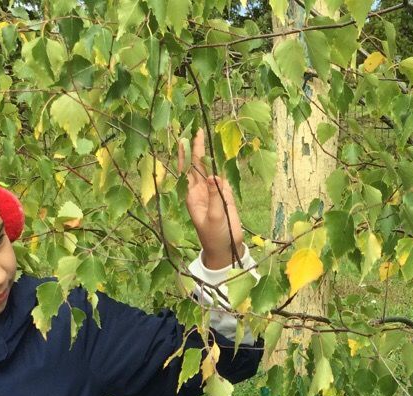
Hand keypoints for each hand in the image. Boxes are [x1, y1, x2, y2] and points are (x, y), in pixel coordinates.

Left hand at [179, 129, 243, 270]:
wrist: (226, 249)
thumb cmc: (214, 236)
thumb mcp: (214, 217)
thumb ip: (214, 196)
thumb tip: (213, 175)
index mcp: (192, 195)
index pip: (189, 170)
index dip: (187, 154)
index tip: (185, 138)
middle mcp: (201, 191)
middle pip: (199, 165)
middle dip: (198, 148)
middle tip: (198, 129)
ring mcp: (214, 192)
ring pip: (212, 169)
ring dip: (211, 155)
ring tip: (210, 136)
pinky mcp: (226, 196)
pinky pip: (223, 178)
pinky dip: (223, 166)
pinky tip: (223, 155)